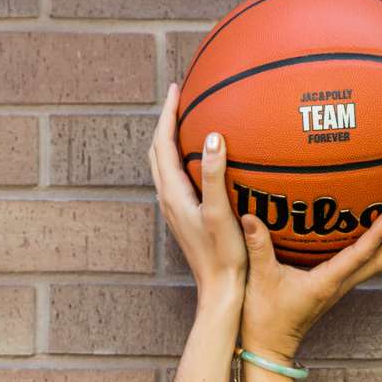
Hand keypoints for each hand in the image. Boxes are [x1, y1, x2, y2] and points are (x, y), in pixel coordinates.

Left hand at [152, 81, 246, 307]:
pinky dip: (186, 159)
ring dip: (173, 140)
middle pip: (158, 151)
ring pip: (166, 165)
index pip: (161, 143)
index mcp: (172, 194)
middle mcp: (169, 200)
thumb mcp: (220, 213)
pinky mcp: (187, 219)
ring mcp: (176, 210)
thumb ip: (215, 174)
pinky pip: (180, 179)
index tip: (177, 88)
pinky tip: (208, 160)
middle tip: (182, 98)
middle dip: (166, 122)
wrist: (220, 293)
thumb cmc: (223, 257)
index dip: (167, 114)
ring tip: (191, 121)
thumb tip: (212, 136)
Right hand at [240, 196, 381, 360]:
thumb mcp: (260, 279)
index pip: (359, 254)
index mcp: (326, 282)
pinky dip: (373, 253)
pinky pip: (359, 268)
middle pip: (377, 263)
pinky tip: (376, 242)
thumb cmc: (264, 317)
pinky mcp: (330, 290)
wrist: (267, 348)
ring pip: (372, 266)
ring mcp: (336, 289)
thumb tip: (251, 216)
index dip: (377, 233)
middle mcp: (338, 286)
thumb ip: (258, 246)